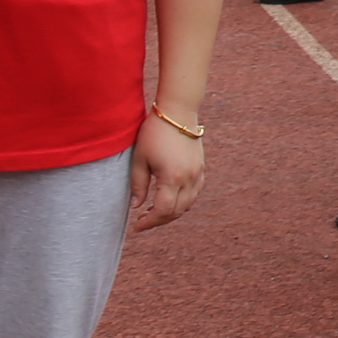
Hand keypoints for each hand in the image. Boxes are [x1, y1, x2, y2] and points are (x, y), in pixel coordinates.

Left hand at [130, 109, 205, 230]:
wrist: (177, 112)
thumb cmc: (154, 133)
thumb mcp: (140, 159)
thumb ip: (138, 185)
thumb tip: (137, 206)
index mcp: (172, 177)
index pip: (162, 211)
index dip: (149, 222)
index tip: (137, 226)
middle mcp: (188, 178)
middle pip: (176, 212)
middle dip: (159, 220)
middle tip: (143, 220)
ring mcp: (197, 174)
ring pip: (187, 204)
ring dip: (172, 212)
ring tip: (154, 211)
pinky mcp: (201, 168)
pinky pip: (194, 193)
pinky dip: (183, 201)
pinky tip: (171, 198)